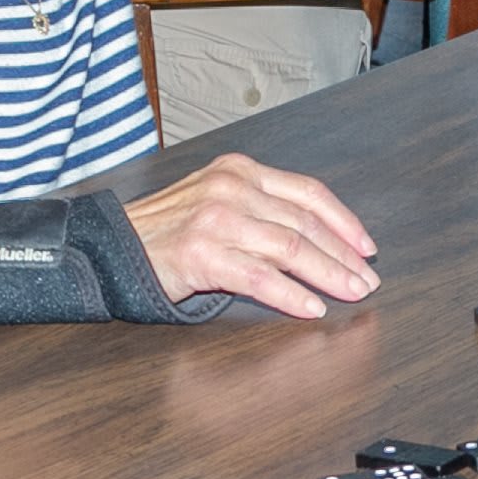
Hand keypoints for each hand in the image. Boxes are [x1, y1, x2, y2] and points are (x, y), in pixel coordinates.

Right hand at [124, 153, 379, 319]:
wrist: (110, 247)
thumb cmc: (168, 231)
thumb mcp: (217, 200)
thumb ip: (262, 208)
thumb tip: (320, 239)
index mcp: (240, 171)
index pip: (308, 192)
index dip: (344, 221)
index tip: (367, 246)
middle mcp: (232, 188)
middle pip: (305, 224)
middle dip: (344, 256)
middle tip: (368, 280)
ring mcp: (217, 219)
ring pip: (291, 249)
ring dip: (329, 275)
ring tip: (352, 293)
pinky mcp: (202, 253)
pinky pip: (260, 277)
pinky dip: (291, 295)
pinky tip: (311, 308)